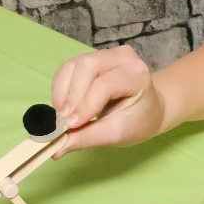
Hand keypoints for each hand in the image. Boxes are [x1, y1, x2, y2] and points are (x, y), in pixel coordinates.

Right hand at [49, 44, 167, 156]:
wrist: (148, 109)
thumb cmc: (137, 122)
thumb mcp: (116, 135)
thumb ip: (86, 138)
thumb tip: (55, 149)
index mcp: (137, 74)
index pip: (106, 84)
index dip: (85, 104)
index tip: (70, 126)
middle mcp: (123, 57)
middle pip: (87, 66)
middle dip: (71, 96)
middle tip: (63, 122)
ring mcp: (106, 54)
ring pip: (74, 65)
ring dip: (63, 92)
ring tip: (63, 116)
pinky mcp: (90, 57)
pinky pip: (68, 69)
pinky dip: (60, 88)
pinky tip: (63, 106)